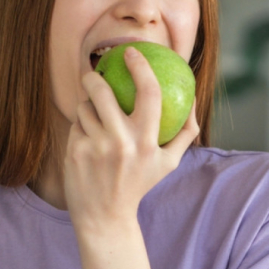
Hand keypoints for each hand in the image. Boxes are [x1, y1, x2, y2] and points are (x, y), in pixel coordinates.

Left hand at [63, 46, 198, 235]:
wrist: (105, 217)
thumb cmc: (140, 183)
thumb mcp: (169, 162)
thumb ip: (187, 131)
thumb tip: (193, 99)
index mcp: (148, 142)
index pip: (149, 92)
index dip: (140, 66)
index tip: (131, 52)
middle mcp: (122, 142)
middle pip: (103, 91)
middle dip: (94, 77)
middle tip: (94, 74)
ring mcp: (95, 147)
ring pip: (85, 107)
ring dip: (88, 106)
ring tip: (94, 118)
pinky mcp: (75, 152)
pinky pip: (76, 124)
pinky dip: (81, 127)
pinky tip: (86, 140)